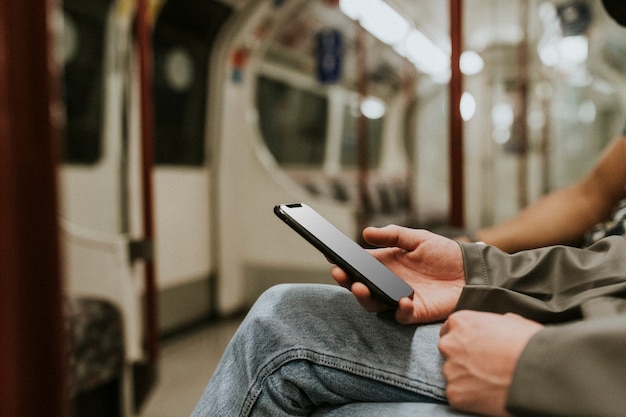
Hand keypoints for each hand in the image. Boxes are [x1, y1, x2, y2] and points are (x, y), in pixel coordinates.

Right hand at [331, 225, 465, 323]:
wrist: (472, 271)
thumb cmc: (445, 253)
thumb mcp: (418, 238)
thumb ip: (393, 236)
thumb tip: (366, 233)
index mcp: (386, 263)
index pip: (359, 264)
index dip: (344, 262)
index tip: (332, 257)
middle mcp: (388, 282)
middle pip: (360, 286)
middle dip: (346, 281)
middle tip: (339, 274)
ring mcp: (400, 298)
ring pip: (374, 303)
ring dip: (364, 297)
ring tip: (359, 288)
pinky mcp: (416, 312)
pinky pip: (402, 315)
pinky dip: (400, 310)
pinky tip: (403, 300)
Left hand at [438, 311, 542, 416]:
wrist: (538, 372)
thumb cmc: (529, 343)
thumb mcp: (512, 321)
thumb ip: (494, 322)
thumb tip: (498, 325)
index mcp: (460, 322)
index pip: (450, 329)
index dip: (463, 339)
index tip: (475, 347)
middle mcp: (449, 344)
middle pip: (449, 352)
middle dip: (463, 358)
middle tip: (486, 366)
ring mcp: (450, 370)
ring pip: (454, 374)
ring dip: (467, 378)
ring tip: (491, 380)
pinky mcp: (455, 393)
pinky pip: (458, 395)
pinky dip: (471, 397)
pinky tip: (489, 394)